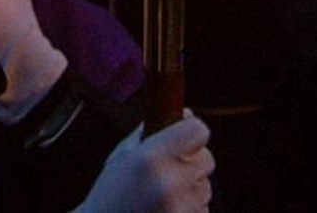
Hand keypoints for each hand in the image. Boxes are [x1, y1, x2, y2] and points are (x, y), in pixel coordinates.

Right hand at [77, 113, 213, 212]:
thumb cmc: (110, 197)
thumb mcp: (121, 158)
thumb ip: (151, 133)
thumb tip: (185, 114)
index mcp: (151, 158)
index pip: (198, 130)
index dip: (191, 130)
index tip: (183, 135)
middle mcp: (170, 182)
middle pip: (206, 159)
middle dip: (191, 161)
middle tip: (167, 170)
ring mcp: (181, 207)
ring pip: (205, 187)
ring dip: (190, 188)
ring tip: (160, 197)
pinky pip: (202, 209)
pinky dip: (189, 209)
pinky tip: (165, 211)